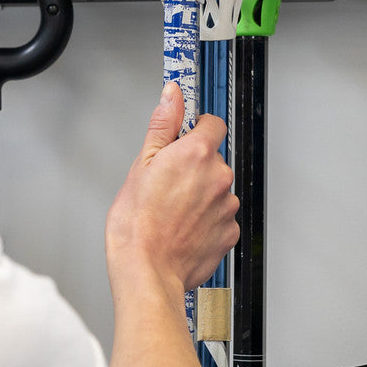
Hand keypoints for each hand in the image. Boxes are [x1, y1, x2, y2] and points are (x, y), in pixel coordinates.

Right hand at [105, 82, 238, 294]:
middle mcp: (219, 177)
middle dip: (194, 166)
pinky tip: (183, 227)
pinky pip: (220, 217)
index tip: (184, 137)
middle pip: (213, 159)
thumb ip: (163, 125)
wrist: (146, 271)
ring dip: (201, 194)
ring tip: (172, 210)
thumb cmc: (137, 224)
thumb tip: (172, 96)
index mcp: (197, 154)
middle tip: (167, 183)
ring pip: (217, 189)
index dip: (196, 128)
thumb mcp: (141, 164)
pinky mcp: (229, 233)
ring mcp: (227, 207)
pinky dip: (206, 219)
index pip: (213, 123)